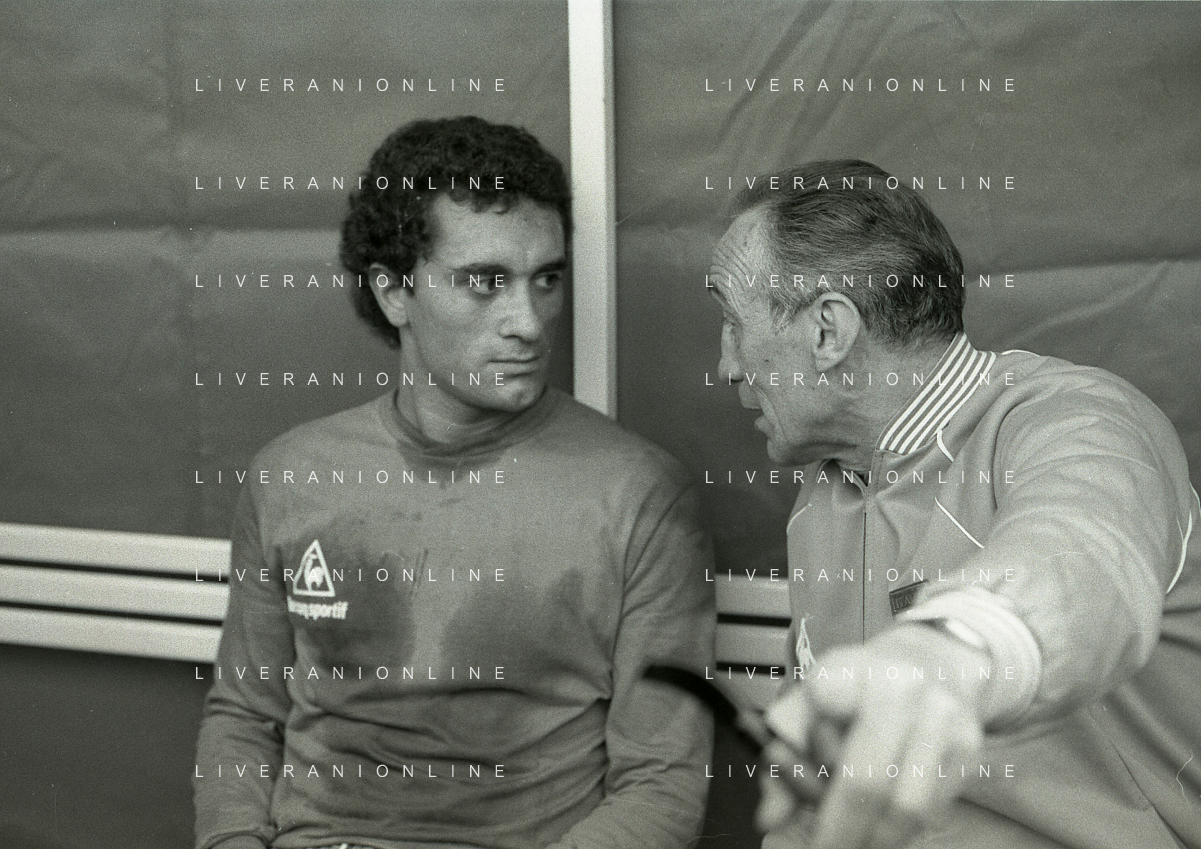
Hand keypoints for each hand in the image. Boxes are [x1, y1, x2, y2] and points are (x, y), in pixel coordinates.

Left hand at [756, 624, 990, 848]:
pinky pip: (934, 808)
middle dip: (841, 833)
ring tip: (854, 845)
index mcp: (846, 669)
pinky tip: (884, 829)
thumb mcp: (811, 704)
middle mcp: (899, 687)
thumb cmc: (859, 687)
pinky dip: (905, 830)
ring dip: (876, 840)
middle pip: (865, 782)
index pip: (816, 718)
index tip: (790, 798)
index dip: (800, 771)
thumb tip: (768, 819)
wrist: (934, 659)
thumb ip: (785, 760)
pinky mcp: (969, 745)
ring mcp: (941, 716)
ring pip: (907, 807)